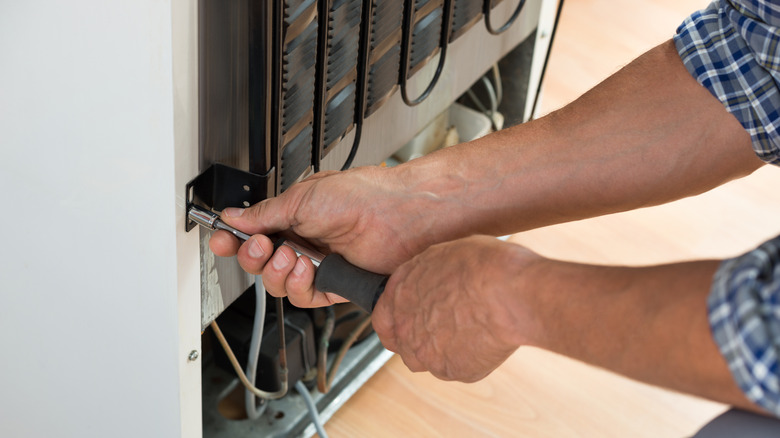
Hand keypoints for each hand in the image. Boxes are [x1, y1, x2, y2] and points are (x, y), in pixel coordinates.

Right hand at [208, 166, 456, 306]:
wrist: (395, 215)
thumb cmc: (360, 196)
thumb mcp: (302, 198)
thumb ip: (265, 214)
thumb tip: (235, 217)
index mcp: (293, 216)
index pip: (252, 233)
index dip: (232, 240)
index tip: (219, 239)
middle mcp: (303, 242)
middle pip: (259, 263)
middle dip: (251, 256)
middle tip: (257, 246)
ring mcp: (317, 265)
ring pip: (276, 283)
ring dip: (275, 271)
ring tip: (291, 255)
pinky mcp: (332, 285)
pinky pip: (302, 296)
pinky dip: (297, 284)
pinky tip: (306, 269)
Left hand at [372, 235, 541, 381]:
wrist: (508, 294)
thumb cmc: (483, 266)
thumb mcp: (445, 255)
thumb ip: (428, 274)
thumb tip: (434, 279)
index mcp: (400, 292)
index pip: (382, 316)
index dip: (397, 317)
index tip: (410, 316)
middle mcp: (405, 326)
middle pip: (401, 342)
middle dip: (418, 337)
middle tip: (444, 326)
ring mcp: (426, 353)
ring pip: (426, 359)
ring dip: (440, 349)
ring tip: (468, 332)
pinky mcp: (451, 371)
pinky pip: (456, 368)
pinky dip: (468, 358)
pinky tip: (484, 340)